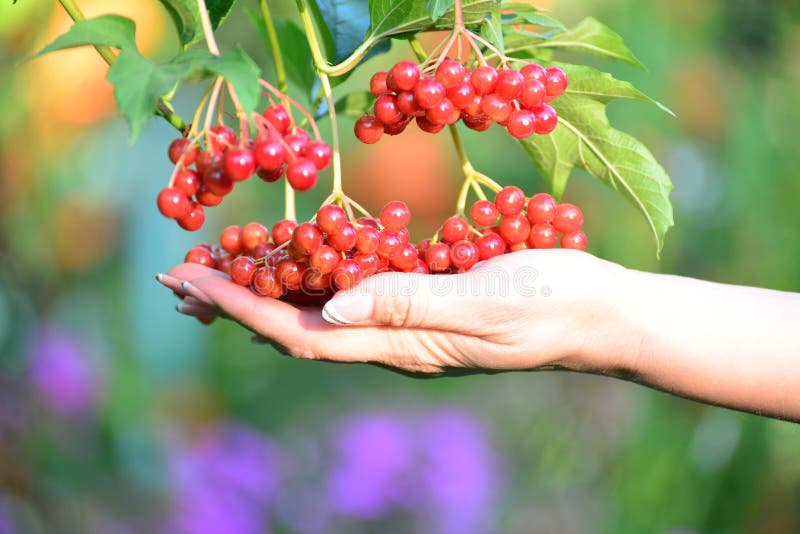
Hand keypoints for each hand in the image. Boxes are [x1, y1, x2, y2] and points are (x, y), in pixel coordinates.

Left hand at [158, 250, 627, 375]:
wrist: (596, 312)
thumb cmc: (550, 305)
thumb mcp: (483, 303)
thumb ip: (409, 303)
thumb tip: (332, 306)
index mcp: (402, 346)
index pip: (303, 333)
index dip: (245, 306)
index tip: (194, 280)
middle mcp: (393, 340)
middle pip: (297, 327)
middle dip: (237, 302)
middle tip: (181, 277)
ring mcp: (407, 324)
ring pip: (320, 311)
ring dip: (266, 289)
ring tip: (218, 270)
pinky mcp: (423, 302)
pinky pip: (353, 292)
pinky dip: (313, 276)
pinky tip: (296, 261)